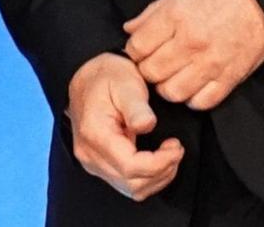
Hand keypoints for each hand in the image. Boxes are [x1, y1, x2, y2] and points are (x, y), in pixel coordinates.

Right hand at [66, 53, 183, 200]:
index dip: (159, 163)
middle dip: (162, 170)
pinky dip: (147, 178)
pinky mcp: (98, 164)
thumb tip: (147, 126)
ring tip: (170, 155)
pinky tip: (158, 161)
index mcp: (94, 133)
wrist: (86, 77)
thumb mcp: (125, 82)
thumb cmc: (106, 75)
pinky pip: (126, 183)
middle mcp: (90, 153)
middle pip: (132, 182)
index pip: (130, 166)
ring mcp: (92, 161)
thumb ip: (136, 106)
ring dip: (157, 177)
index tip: (176, 147)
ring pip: (131, 189)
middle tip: (176, 149)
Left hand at [123, 0, 263, 109]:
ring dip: (166, 86)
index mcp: (176, 16)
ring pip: (172, 92)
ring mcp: (210, 63)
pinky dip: (191, 98)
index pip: (138, 47)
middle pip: (151, 72)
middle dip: (146, 69)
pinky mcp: (229, 79)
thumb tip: (130, 29)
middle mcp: (191, 42)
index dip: (133, 50)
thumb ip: (152, 12)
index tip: (139, 49)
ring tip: (171, 75)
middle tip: (153, 63)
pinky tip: (191, 84)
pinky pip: (200, 102)